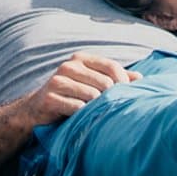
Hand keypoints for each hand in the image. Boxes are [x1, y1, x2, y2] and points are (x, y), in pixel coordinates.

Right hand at [22, 55, 140, 123]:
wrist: (36, 110)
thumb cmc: (71, 96)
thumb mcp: (93, 83)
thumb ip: (116, 78)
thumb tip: (140, 78)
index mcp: (81, 59)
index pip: (111, 66)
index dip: (123, 81)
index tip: (126, 95)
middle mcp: (68, 66)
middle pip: (104, 83)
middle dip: (110, 97)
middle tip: (108, 108)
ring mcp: (57, 81)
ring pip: (92, 95)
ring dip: (95, 107)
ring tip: (91, 112)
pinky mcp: (49, 98)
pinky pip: (77, 108)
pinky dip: (82, 115)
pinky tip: (78, 117)